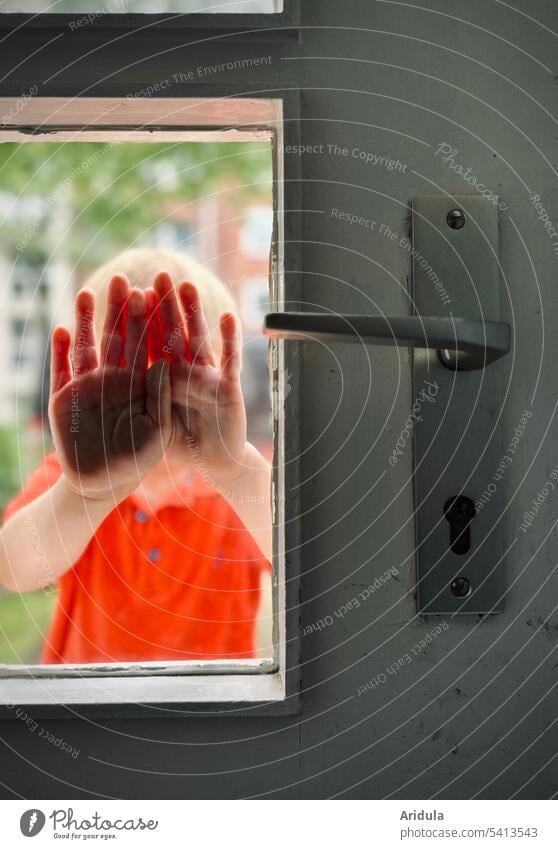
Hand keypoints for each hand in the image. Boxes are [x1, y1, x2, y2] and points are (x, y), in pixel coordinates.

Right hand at [49, 275, 171, 502]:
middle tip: (122, 277)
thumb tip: (165, 363)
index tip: (151, 292)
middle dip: (119, 309)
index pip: (146, 345)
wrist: (100, 484)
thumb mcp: (157, 431)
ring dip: (86, 320)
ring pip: (87, 345)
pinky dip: (60, 351)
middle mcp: (114, 379)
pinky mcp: (64, 396)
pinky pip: (61, 369)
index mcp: (140, 384)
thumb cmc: (136, 461)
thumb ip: (160, 398)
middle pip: (117, 337)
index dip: (148, 320)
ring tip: (88, 292)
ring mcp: (88, 385)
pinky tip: (62, 328)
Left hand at [149, 272, 247, 485]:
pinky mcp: (228, 386)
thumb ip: (137, 399)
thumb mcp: (150, 421)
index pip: (150, 341)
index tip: (134, 290)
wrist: (213, 461)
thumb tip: (107, 375)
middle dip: (166, 305)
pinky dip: (229, 339)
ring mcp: (207, 375)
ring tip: (186, 286)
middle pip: (173, 332)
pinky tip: (227, 317)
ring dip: (194, 312)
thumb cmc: (180, 443)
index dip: (143, 317)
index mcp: (162, 377)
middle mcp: (184, 370)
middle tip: (159, 275)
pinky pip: (229, 359)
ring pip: (199, 338)